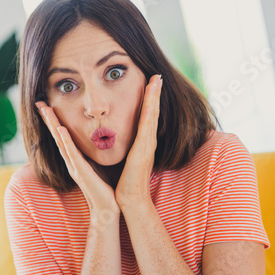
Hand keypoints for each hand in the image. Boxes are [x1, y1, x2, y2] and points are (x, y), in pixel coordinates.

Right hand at [36, 101, 119, 213]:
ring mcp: (73, 166)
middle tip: (39, 102)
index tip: (48, 105)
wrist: (106, 209)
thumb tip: (101, 137)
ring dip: (52, 124)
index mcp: (74, 158)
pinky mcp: (80, 171)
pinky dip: (65, 141)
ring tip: (46, 109)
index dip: (54, 120)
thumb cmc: (104, 189)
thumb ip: (94, 153)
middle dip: (48, 118)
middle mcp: (70, 161)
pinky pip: (71, 153)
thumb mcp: (97, 165)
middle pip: (56, 135)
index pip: (62, 135)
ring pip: (60, 141)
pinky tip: (60, 129)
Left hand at [115, 74, 162, 205]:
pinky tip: (151, 98)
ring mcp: (148, 144)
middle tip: (158, 75)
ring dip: (154, 96)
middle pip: (152, 112)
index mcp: (143, 142)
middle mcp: (148, 141)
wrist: (130, 199)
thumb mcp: (126, 159)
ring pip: (152, 115)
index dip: (149, 100)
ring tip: (156, 79)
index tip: (151, 83)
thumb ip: (126, 148)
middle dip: (155, 93)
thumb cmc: (126, 181)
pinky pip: (147, 125)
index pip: (147, 116)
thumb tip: (117, 137)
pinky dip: (150, 110)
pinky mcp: (144, 150)